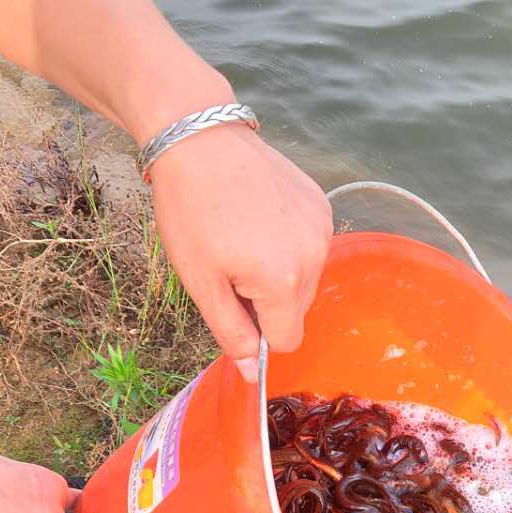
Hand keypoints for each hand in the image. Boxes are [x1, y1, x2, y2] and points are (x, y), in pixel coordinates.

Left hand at [150, 124, 331, 376]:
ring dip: (278, 273)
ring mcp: (321, 227)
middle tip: (230, 265)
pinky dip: (288, 243)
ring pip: (305, 279)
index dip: (258, 333)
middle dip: (267, 302)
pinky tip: (258, 217)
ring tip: (243, 237)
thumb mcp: (200, 282)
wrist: (199, 138)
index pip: (286, 341)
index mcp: (283, 281)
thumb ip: (231, 333)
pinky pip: (310, 245)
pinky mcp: (321, 203)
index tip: (232, 303)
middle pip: (296, 310)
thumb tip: (251, 374)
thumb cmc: (190, 211)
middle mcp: (314, 256)